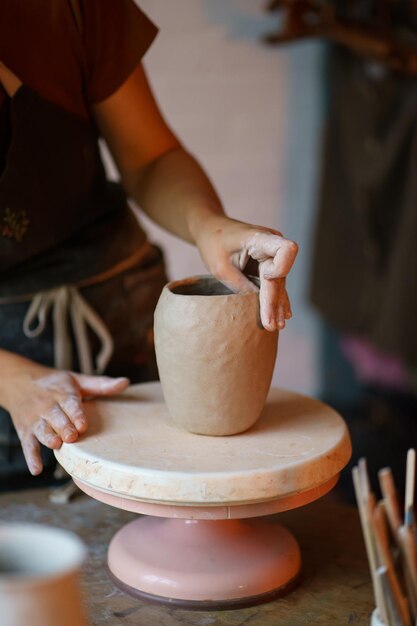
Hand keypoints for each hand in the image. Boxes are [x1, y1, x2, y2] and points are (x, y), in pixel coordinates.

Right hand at [0, 357, 128, 474]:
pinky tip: (37, 469)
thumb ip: (101, 384)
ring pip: (41, 430)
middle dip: (63, 427)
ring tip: (57, 445)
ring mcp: (35, 420)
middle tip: (72, 437)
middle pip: (56, 417)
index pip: (70, 403)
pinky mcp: (25, 431)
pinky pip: (27, 445)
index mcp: (62, 393)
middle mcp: (47, 406)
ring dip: (48, 438)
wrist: (18, 381)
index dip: (76, 414)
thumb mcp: (77, 380)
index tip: (83, 425)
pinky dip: (31, 457)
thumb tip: (125, 382)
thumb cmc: (55, 384)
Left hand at [193, 214, 297, 330]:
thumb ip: (239, 284)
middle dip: (275, 300)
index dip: (281, 268)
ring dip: (276, 305)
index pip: (286, 250)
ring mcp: (271, 255)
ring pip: (279, 283)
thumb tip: (255, 306)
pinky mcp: (267, 264)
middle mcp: (271, 244)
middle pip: (280, 275)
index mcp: (259, 237)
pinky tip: (283, 315)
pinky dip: (275, 300)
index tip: (268, 278)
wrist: (211, 228)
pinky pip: (274, 284)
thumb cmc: (212, 242)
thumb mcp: (219, 265)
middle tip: (271, 324)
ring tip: (276, 326)